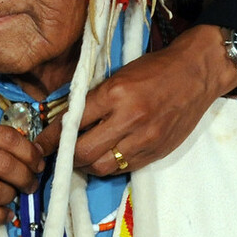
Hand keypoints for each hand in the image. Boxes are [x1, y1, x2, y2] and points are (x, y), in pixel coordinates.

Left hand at [34, 24, 236, 175]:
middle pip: (84, 152)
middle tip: (61, 152)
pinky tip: (107, 155)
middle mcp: (129, 119)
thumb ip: (94, 98)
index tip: (41, 144)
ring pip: (102, 167)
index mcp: (115, 93)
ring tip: (84, 156)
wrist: (195, 73)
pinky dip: (110, 165)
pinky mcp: (157, 152)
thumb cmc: (155, 69)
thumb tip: (67, 120)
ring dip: (88, 165)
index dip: (52, 137)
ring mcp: (145, 139)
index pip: (73, 122)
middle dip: (67, 156)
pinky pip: (124, 168)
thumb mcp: (119, 75)